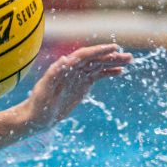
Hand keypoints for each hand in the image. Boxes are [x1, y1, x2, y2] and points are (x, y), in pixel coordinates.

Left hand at [18, 44, 132, 130]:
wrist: (37, 117)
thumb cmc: (38, 104)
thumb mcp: (44, 90)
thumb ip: (53, 74)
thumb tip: (65, 59)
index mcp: (65, 67)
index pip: (85, 55)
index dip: (99, 51)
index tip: (114, 49)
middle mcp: (73, 69)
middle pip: (95, 59)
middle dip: (111, 57)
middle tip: (129, 57)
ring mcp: (78, 76)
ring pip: (98, 65)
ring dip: (113, 62)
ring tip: (129, 61)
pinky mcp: (82, 85)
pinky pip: (97, 75)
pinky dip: (108, 72)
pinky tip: (120, 71)